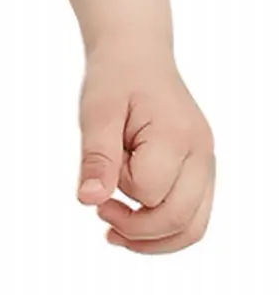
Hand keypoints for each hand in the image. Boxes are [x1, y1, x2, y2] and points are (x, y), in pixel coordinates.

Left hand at [75, 40, 214, 253]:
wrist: (137, 54)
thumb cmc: (115, 77)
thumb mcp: (96, 111)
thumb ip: (96, 157)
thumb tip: (88, 201)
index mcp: (177, 136)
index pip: (149, 191)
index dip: (119, 187)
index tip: (101, 164)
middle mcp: (202, 154)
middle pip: (180, 220)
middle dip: (136, 229)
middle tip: (100, 214)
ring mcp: (207, 163)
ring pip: (194, 228)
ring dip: (154, 240)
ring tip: (114, 234)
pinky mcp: (202, 169)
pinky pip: (193, 214)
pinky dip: (165, 227)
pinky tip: (133, 222)